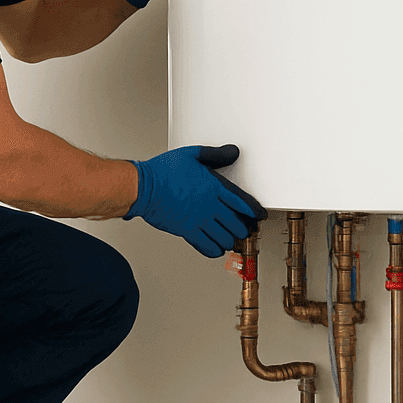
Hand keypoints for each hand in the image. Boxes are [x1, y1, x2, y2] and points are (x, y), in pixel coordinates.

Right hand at [125, 144, 267, 256]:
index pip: (243, 203)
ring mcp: (199, 220)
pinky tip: (217, 248)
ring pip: (225, 237)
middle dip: (244, 228)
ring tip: (232, 239)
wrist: (143, 187)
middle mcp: (209, 205)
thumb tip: (234, 152)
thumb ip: (216, 155)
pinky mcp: (187, 231)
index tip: (259, 216)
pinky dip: (215, 250)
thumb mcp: (192, 154)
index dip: (254, 211)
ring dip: (231, 240)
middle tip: (245, 229)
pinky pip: (207, 247)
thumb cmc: (163, 171)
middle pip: (237, 223)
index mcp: (214, 186)